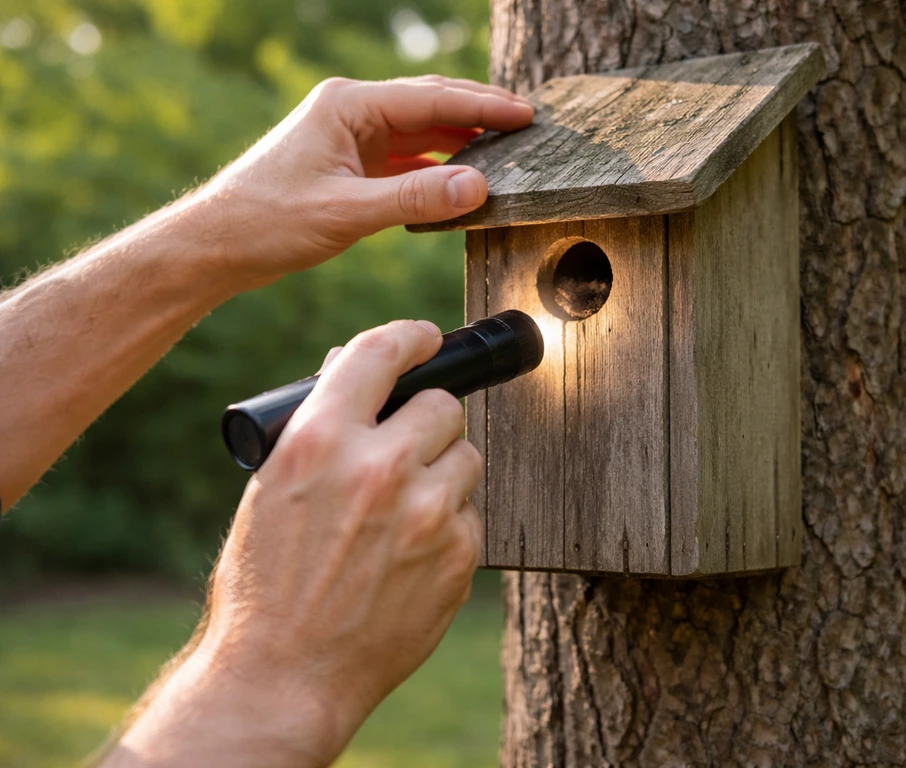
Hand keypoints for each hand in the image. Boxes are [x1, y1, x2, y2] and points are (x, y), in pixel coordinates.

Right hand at [161, 319, 482, 763]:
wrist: (283, 675)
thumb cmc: (265, 584)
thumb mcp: (272, 489)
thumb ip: (319, 427)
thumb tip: (351, 369)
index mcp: (319, 440)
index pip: (381, 352)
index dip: (409, 337)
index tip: (423, 339)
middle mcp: (378, 467)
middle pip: (443, 405)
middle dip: (425, 422)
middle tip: (405, 450)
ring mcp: (425, 513)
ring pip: (466, 456)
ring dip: (442, 472)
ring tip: (403, 510)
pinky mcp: (458, 555)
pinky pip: (471, 512)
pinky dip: (449, 524)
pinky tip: (411, 553)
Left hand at [189, 76, 532, 285]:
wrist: (216, 245)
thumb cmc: (266, 221)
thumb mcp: (346, 212)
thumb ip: (414, 198)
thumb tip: (478, 186)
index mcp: (348, 106)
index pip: (431, 99)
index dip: (483, 106)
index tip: (527, 115)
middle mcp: (351, 113)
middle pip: (430, 104)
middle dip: (480, 113)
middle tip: (528, 124)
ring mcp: (350, 138)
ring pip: (421, 131)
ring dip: (462, 139)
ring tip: (506, 148)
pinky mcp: (350, 165)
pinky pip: (406, 158)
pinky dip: (437, 166)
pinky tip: (462, 177)